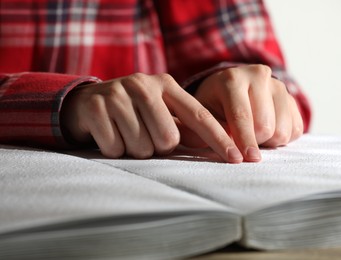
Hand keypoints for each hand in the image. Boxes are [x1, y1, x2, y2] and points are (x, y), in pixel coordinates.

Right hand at [61, 73, 243, 162]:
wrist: (86, 101)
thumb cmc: (132, 111)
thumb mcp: (159, 110)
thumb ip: (183, 125)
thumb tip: (217, 146)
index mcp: (166, 85)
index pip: (199, 116)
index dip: (219, 139)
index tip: (238, 159)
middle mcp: (144, 84)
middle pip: (168, 139)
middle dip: (157, 146)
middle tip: (143, 133)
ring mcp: (118, 94)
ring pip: (142, 147)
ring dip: (135, 149)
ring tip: (125, 132)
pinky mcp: (95, 107)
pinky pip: (115, 148)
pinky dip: (114, 149)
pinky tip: (109, 133)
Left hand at [194, 64, 303, 161]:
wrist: (227, 92)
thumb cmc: (211, 108)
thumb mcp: (201, 118)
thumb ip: (210, 132)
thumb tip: (227, 149)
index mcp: (232, 79)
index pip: (242, 115)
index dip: (244, 140)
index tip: (247, 159)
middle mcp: (259, 76)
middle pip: (265, 126)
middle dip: (253, 141)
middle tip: (241, 139)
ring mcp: (279, 85)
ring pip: (283, 130)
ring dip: (268, 141)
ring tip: (253, 134)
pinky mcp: (292, 98)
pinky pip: (296, 130)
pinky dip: (281, 138)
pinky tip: (267, 131)